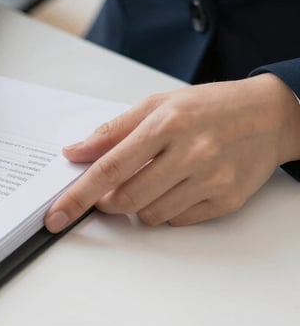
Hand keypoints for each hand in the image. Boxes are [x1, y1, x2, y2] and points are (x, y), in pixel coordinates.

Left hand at [45, 73, 299, 231]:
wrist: (269, 115)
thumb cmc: (207, 106)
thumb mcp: (156, 105)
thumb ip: (111, 131)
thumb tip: (74, 152)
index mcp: (166, 124)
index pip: (109, 168)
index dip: (78, 195)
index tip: (56, 215)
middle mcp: (190, 153)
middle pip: (126, 199)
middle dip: (105, 202)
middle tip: (106, 191)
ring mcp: (211, 180)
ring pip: (150, 215)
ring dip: (137, 205)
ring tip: (151, 178)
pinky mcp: (226, 201)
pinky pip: (177, 220)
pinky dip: (165, 210)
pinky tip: (176, 186)